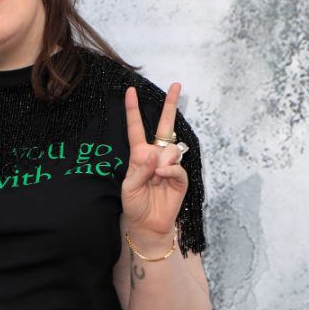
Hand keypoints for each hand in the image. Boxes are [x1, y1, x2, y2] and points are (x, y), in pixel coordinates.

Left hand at [121, 83, 187, 241]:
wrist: (147, 224)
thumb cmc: (134, 204)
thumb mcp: (128, 187)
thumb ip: (140, 170)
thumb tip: (156, 155)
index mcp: (139, 154)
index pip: (135, 128)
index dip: (133, 110)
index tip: (130, 91)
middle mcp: (155, 156)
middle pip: (164, 126)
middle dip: (170, 105)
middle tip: (176, 85)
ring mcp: (169, 165)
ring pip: (171, 149)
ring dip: (163, 161)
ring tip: (156, 178)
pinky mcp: (180, 178)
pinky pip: (177, 167)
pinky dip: (169, 171)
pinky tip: (163, 177)